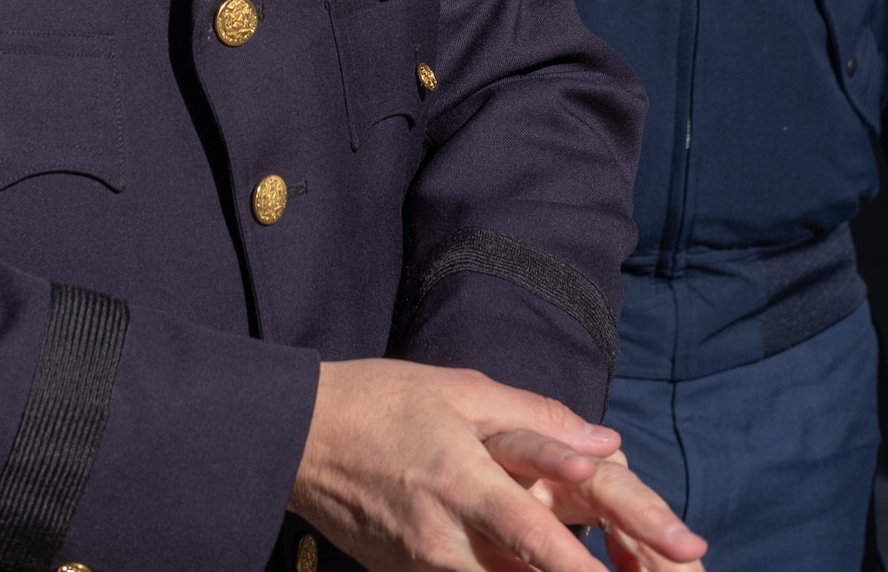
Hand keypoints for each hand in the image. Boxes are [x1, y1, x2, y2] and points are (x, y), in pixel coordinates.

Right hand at [289, 361, 706, 571]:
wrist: (299, 437)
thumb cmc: (383, 400)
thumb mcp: (461, 389)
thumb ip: (538, 420)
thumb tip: (608, 446)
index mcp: (463, 478)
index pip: (534, 534)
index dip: (581, 566)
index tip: (644, 567)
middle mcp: (447, 537)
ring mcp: (427, 568)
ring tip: (604, 566)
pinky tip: (530, 568)